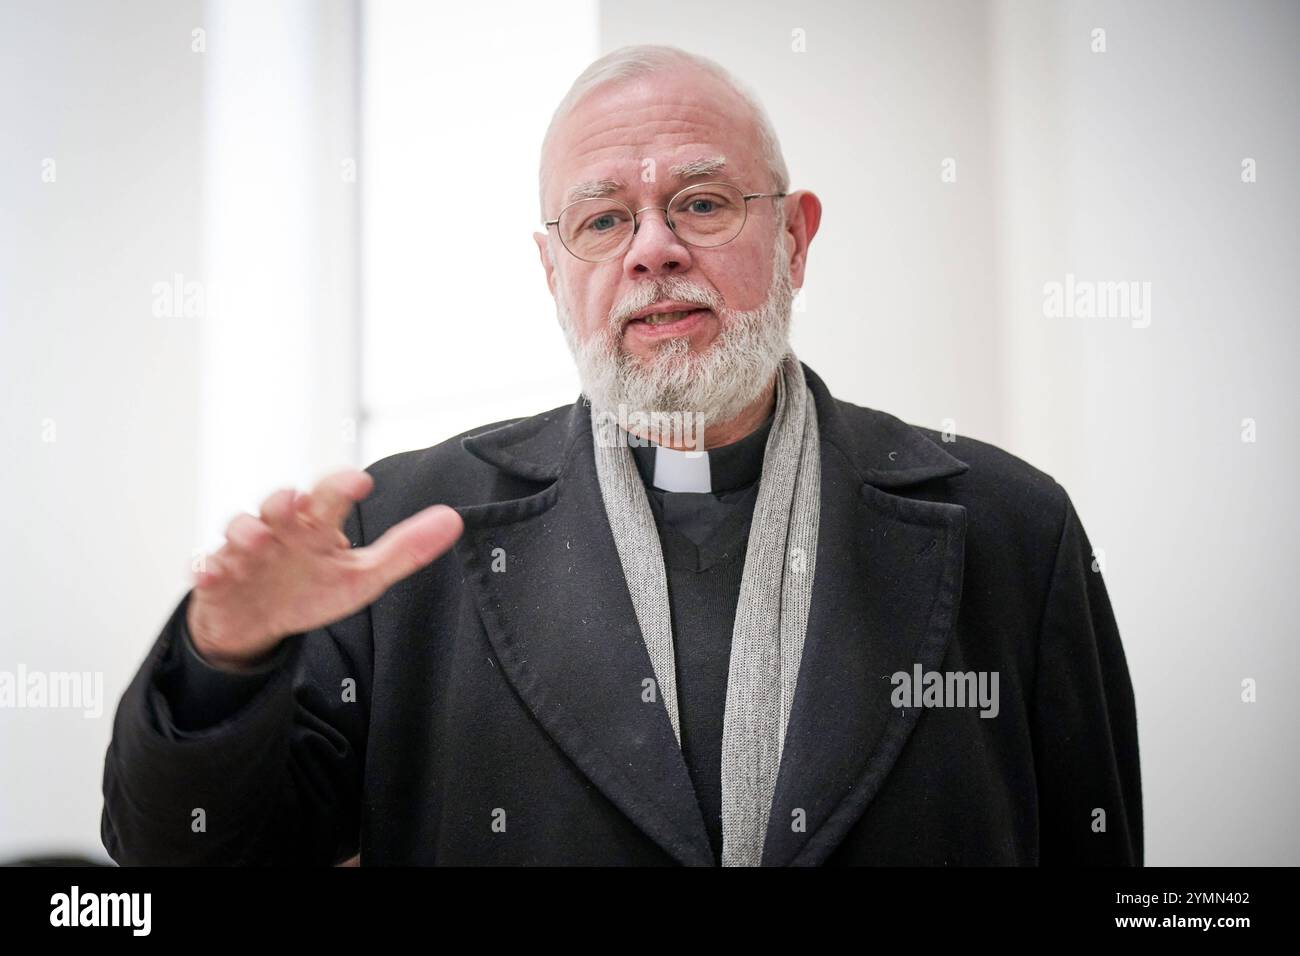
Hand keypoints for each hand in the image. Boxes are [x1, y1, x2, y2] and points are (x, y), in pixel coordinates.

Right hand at [186, 469, 462, 670]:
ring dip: (246, 531)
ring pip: (240, 529)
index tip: (359, 481)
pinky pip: (208, 569)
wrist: (257, 621)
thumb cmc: (311, 587)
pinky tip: (211, 572)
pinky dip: (208, 568)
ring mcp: (245, 552)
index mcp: (316, 525)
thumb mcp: (362, 575)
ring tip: (256, 538)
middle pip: (280, 505)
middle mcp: (279, 530)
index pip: (329, 497)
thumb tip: (453, 520)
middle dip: (286, 501)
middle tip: (295, 501)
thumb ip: (405, 549)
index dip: (341, 487)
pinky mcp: (217, 578)